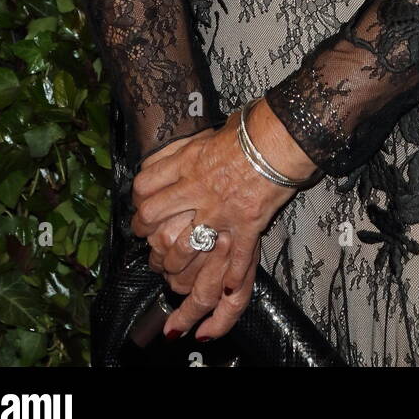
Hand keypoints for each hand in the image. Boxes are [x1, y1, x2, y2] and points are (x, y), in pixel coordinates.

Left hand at [131, 100, 317, 338]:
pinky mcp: (246, 224)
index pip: (144, 186)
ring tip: (172, 272)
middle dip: (146, 236)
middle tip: (148, 246)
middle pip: (154, 219)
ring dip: (174, 263)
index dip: (137, 203)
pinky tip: (224, 289)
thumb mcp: (208, 133)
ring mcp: (221, 210)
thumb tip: (168, 158)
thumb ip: (186, 149)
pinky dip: (229, 277)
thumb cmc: (249, 129)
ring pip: (183, 246)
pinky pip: (233, 259)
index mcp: (188, 162)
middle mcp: (197, 188)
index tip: (139, 211)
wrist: (281, 136)